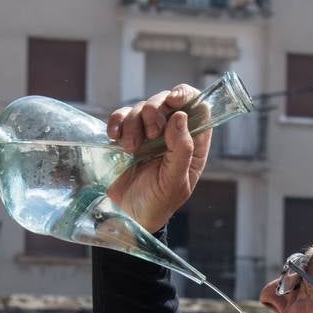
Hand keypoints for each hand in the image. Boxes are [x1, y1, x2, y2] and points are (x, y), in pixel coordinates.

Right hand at [105, 85, 211, 232]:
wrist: (128, 216)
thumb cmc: (157, 203)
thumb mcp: (174, 181)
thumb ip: (182, 150)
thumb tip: (180, 116)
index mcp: (192, 144)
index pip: (198, 107)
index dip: (186, 96)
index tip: (173, 101)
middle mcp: (172, 134)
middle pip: (166, 100)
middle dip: (155, 111)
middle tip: (150, 134)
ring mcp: (148, 133)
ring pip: (141, 107)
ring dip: (133, 123)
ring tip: (130, 150)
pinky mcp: (126, 136)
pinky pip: (121, 116)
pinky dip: (116, 122)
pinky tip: (114, 138)